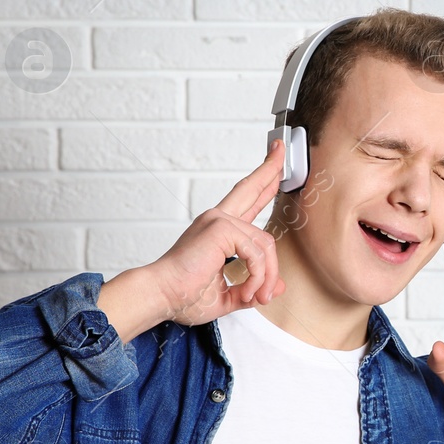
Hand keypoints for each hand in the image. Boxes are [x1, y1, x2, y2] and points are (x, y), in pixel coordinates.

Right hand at [103, 138, 287, 339]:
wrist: (161, 297)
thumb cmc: (183, 295)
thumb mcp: (228, 295)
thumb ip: (253, 288)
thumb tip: (279, 287)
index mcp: (218, 230)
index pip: (245, 200)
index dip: (262, 181)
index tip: (275, 163)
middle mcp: (218, 219)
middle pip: (250, 188)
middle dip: (270, 168)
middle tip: (281, 147)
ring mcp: (219, 221)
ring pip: (266, 244)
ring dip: (266, 276)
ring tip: (257, 296)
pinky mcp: (220, 228)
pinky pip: (257, 253)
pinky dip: (258, 276)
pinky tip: (249, 291)